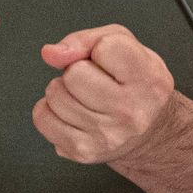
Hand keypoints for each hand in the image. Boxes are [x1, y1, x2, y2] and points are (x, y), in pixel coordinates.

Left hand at [31, 24, 176, 163]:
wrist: (150, 133)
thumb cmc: (134, 80)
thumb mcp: (125, 46)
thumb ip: (87, 40)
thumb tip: (49, 53)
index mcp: (148, 79)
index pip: (106, 47)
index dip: (101, 48)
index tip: (113, 61)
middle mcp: (130, 112)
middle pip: (74, 74)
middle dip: (77, 70)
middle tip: (95, 81)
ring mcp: (106, 136)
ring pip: (55, 94)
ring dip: (63, 90)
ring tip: (85, 97)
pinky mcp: (83, 152)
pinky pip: (42, 117)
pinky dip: (49, 110)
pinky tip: (71, 112)